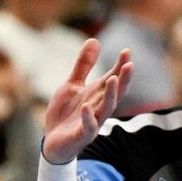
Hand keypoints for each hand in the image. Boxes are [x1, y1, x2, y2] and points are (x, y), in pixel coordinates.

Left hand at [40, 39, 129, 162]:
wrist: (52, 141)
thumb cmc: (65, 113)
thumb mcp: (72, 84)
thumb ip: (83, 65)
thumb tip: (94, 39)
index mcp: (97, 95)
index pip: (113, 78)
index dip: (120, 66)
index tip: (126, 51)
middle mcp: (98, 107)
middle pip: (115, 93)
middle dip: (123, 80)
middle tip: (130, 65)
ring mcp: (92, 122)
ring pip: (105, 109)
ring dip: (110, 95)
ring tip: (112, 79)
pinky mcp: (81, 135)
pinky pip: (87, 127)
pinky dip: (87, 117)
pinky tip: (86, 107)